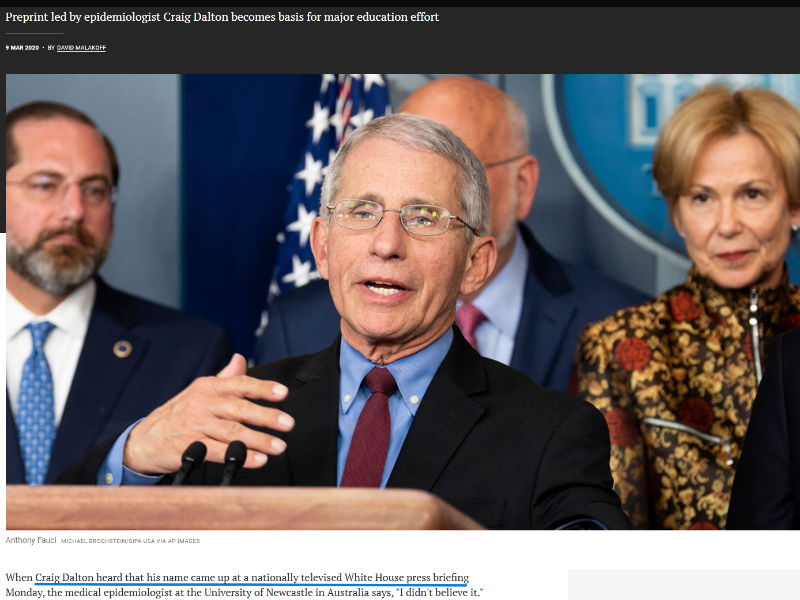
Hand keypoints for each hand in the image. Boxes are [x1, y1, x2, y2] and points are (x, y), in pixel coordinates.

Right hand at [122, 354, 294, 474]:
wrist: (142, 441)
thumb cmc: (178, 414)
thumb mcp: (199, 391)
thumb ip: (224, 378)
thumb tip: (240, 359)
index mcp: (208, 387)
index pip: (240, 384)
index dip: (262, 388)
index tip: (282, 393)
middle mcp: (202, 404)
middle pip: (240, 409)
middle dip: (267, 416)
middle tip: (288, 423)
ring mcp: (195, 425)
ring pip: (232, 432)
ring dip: (259, 440)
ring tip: (279, 446)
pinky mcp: (189, 447)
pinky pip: (219, 452)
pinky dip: (241, 456)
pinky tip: (257, 460)